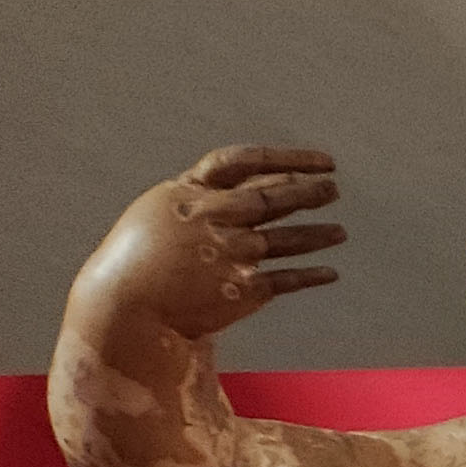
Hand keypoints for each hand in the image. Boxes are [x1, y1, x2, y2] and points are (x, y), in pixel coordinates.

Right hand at [89, 145, 346, 338]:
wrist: (125, 307)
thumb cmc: (141, 256)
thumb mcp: (163, 210)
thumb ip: (206, 195)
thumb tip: (259, 183)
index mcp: (190, 193)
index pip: (245, 162)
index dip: (288, 159)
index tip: (322, 162)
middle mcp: (213, 218)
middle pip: (271, 198)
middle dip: (308, 192)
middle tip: (332, 189)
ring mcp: (230, 253)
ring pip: (286, 238)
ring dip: (318, 234)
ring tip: (340, 231)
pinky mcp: (242, 289)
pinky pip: (287, 279)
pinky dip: (311, 276)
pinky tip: (330, 272)